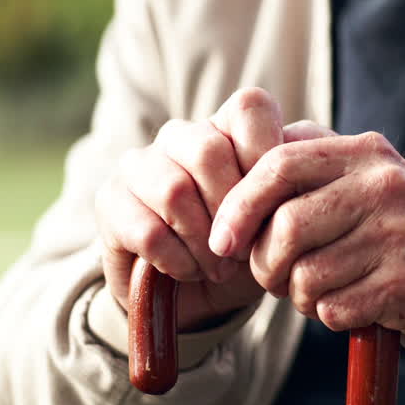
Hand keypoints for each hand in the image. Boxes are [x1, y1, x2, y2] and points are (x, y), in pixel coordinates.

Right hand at [94, 88, 283, 331]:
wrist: (194, 297)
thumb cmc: (243, 250)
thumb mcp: (277, 221)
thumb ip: (289, 188)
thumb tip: (295, 167)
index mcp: (225, 127)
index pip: (250, 106)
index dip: (266, 154)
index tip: (273, 206)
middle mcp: (178, 136)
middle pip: (208, 150)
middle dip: (232, 211)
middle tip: (243, 251)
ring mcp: (138, 165)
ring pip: (173, 190)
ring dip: (204, 243)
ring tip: (218, 268)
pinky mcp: (109, 202)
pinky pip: (148, 230)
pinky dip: (178, 260)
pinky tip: (189, 271)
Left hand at [208, 129, 404, 346]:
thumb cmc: (378, 222)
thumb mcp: (347, 177)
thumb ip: (292, 168)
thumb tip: (223, 190)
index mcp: (362, 151)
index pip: (279, 165)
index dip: (238, 206)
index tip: (222, 241)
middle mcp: (386, 185)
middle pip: (287, 226)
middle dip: (265, 263)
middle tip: (272, 276)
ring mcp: (401, 233)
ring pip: (306, 275)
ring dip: (298, 295)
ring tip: (318, 288)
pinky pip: (333, 309)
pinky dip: (328, 315)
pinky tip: (349, 303)